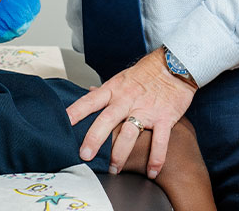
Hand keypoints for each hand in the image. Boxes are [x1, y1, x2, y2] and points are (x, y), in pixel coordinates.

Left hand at [66, 49, 195, 177]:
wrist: (176, 65)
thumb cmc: (147, 72)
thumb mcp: (123, 78)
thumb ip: (106, 90)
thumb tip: (89, 92)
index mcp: (115, 90)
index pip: (91, 101)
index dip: (76, 111)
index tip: (63, 123)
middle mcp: (128, 100)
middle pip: (107, 119)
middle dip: (95, 138)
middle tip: (85, 155)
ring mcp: (147, 110)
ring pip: (130, 133)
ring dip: (121, 154)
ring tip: (114, 169)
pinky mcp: (165, 118)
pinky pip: (160, 141)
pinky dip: (156, 159)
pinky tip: (152, 172)